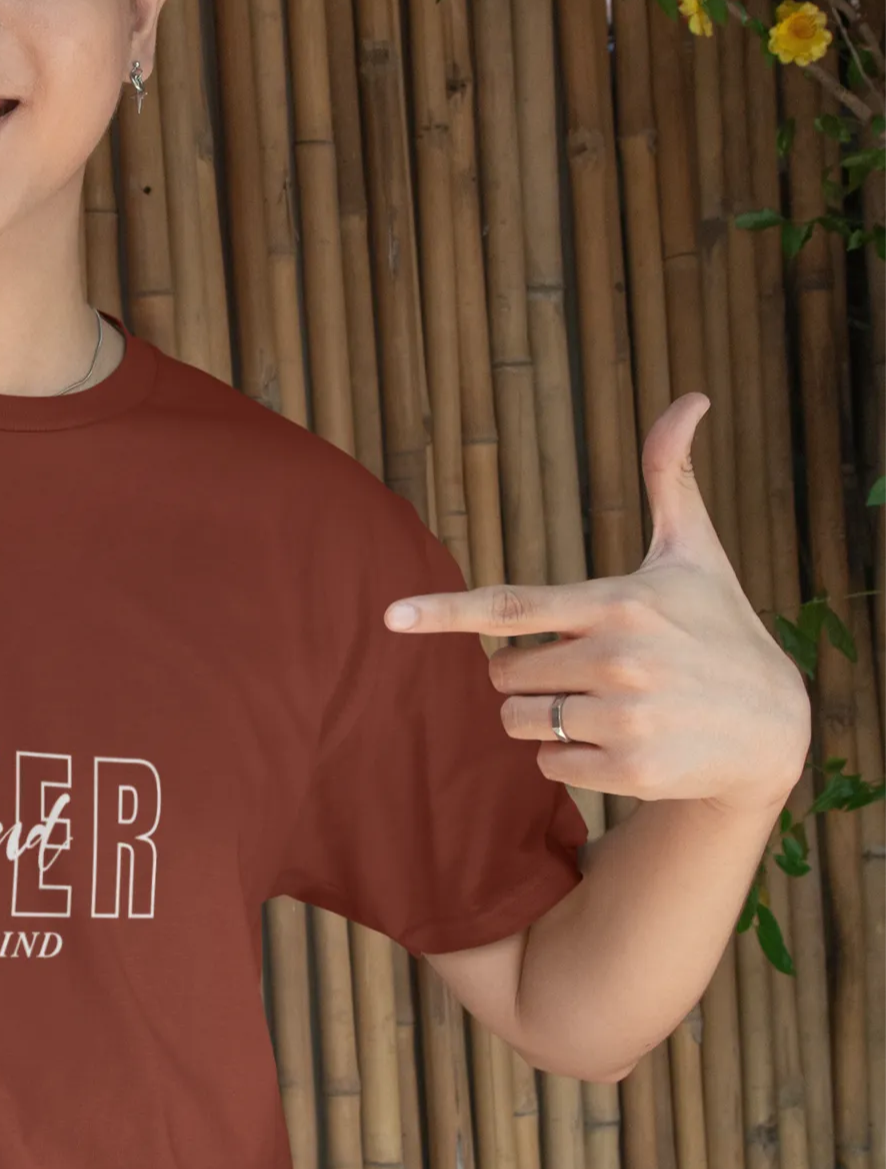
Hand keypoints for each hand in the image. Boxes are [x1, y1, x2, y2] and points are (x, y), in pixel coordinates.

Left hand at [379, 394, 811, 816]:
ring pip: (517, 722)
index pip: (511, 607)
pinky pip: (548, 766)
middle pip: (502, 673)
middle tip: (590, 671)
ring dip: (545, 718)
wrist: (777, 729)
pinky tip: (625, 743)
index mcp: (620, 602)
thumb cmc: (721, 628)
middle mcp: (621, 659)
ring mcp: (626, 718)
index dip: (444, 612)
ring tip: (610, 706)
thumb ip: (670, 478)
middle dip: (529, 673)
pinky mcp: (631, 770)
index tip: (391, 616)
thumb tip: (689, 398)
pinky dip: (570, 759)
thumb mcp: (695, 554)